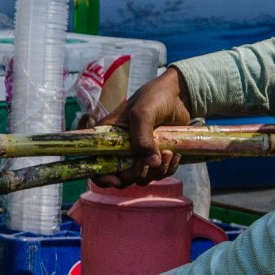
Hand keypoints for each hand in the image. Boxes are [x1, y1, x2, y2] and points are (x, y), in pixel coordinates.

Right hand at [94, 66, 194, 186]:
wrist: (179, 94)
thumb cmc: (155, 97)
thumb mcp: (143, 112)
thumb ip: (142, 136)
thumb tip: (151, 162)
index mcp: (108, 136)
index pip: (95, 163)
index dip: (102, 177)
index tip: (116, 180)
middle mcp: (120, 148)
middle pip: (120, 176)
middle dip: (136, 173)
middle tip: (150, 162)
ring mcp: (138, 154)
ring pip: (142, 177)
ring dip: (157, 172)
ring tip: (169, 153)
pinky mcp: (155, 156)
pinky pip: (158, 173)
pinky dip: (168, 169)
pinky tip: (175, 156)